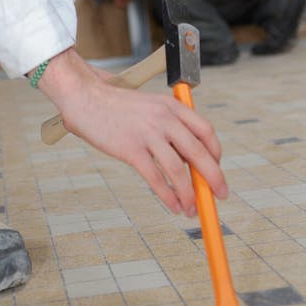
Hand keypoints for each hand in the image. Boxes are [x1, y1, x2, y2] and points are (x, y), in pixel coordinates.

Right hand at [34, 48, 227, 215]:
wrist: (86, 97)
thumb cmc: (116, 104)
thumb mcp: (150, 106)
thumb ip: (168, 125)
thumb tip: (186, 157)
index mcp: (172, 106)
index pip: (206, 130)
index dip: (216, 152)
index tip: (216, 167)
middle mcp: (164, 118)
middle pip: (199, 153)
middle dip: (214, 178)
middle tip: (220, 194)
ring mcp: (148, 134)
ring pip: (179, 171)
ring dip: (189, 194)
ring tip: (192, 209)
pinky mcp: (131, 149)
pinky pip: (156, 178)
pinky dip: (168, 196)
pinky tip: (173, 206)